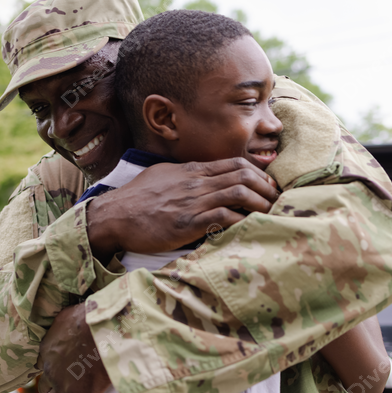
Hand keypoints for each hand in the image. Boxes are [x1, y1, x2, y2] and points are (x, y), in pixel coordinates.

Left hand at [37, 303, 110, 392]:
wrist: (105, 326)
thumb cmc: (90, 315)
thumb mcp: (69, 312)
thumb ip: (63, 320)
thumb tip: (67, 316)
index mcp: (46, 351)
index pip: (40, 366)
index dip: (50, 368)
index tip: (62, 367)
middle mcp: (50, 371)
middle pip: (43, 387)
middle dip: (54, 386)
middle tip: (70, 383)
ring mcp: (64, 387)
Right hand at [87, 157, 278, 258]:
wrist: (114, 216)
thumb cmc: (136, 198)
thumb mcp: (162, 176)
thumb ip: (184, 175)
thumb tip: (200, 174)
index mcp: (191, 171)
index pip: (234, 164)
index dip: (258, 173)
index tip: (269, 185)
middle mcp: (196, 183)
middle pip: (242, 175)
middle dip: (266, 187)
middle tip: (277, 201)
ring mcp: (192, 202)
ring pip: (238, 193)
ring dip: (260, 203)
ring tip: (271, 214)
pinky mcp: (188, 223)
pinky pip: (224, 217)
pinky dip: (242, 222)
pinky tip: (251, 228)